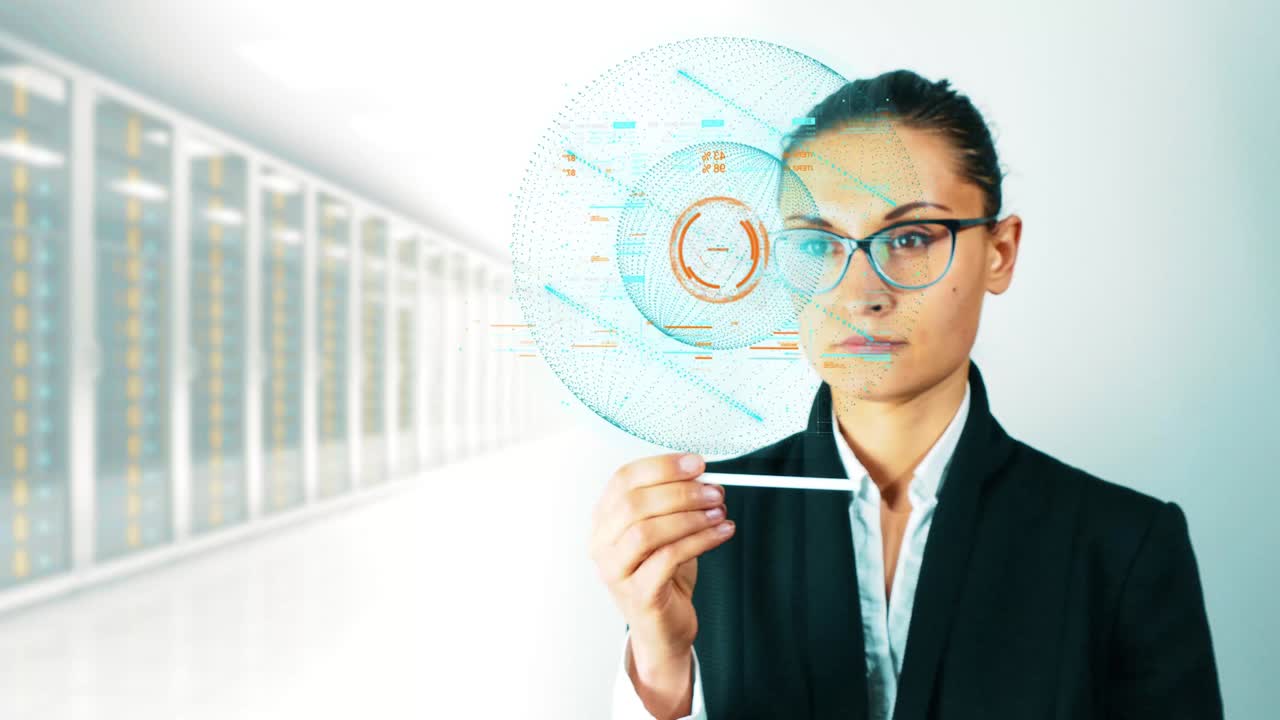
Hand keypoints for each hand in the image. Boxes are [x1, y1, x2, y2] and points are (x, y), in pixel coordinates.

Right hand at [589, 453, 734, 717]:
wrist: (663, 628)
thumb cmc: (663, 574)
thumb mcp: (664, 530)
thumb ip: (672, 501)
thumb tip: (700, 473)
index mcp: (604, 519)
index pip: (624, 479)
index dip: (662, 466)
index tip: (697, 463)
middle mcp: (602, 544)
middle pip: (635, 503)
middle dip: (681, 492)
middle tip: (714, 491)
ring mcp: (615, 571)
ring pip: (647, 531)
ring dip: (690, 517)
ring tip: (719, 512)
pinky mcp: (638, 594)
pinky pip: (668, 558)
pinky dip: (699, 541)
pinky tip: (721, 533)